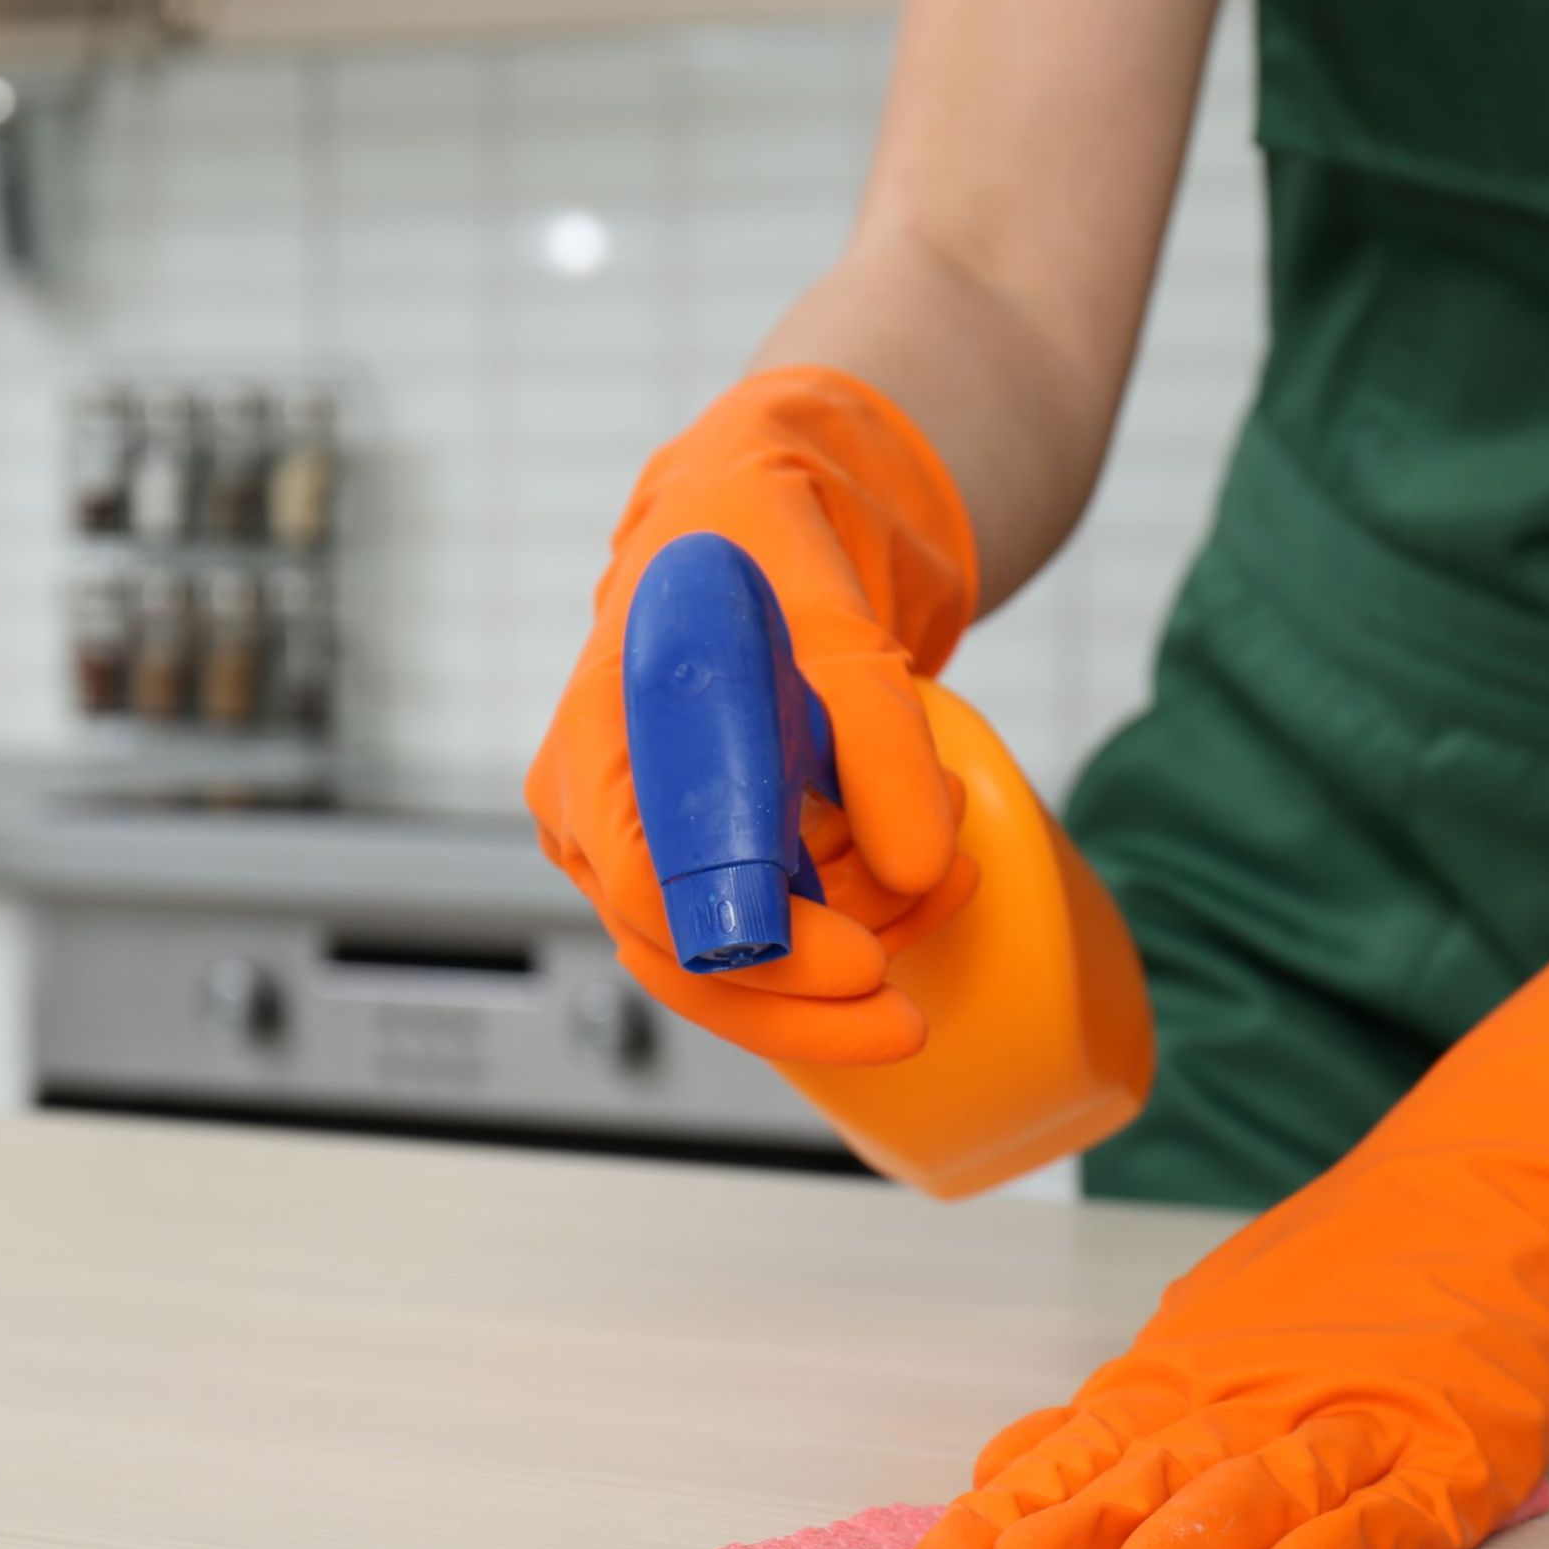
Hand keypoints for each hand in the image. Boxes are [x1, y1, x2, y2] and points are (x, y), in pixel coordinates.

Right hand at [527, 367, 978, 1063]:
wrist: (760, 529)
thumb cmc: (766, 548)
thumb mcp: (835, 613)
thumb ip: (879, 733)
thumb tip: (918, 863)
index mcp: (600, 734)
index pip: (649, 885)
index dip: (756, 947)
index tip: (862, 964)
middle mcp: (595, 808)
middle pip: (681, 959)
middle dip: (805, 1002)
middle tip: (908, 1019)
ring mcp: (640, 847)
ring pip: (732, 965)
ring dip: (855, 941)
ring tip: (953, 877)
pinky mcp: (697, 863)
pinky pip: (768, 932)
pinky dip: (857, 919)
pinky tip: (931, 878)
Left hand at [918, 848, 1548, 1548]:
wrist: (1486, 1196)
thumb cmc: (1340, 1271)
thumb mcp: (1211, 1323)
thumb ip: (1130, 1402)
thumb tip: (1021, 1455)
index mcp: (1192, 1375)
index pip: (1089, 1444)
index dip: (1019, 1500)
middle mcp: (1257, 1399)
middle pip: (1156, 1468)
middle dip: (1073, 1525)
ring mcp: (1356, 1420)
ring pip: (1266, 1483)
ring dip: (1199, 1535)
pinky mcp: (1453, 1452)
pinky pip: (1393, 1506)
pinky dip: (1343, 1544)